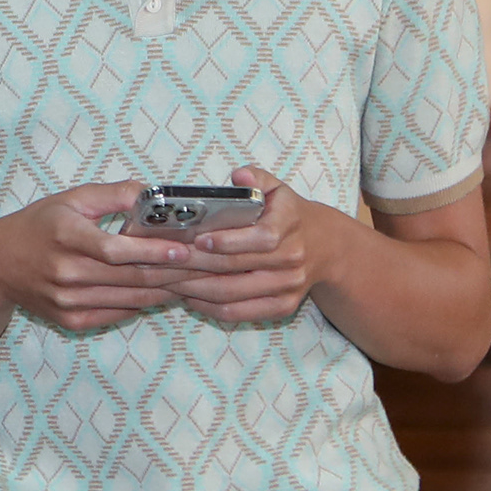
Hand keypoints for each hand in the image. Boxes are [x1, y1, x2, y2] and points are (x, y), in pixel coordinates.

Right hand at [0, 182, 201, 332]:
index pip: (116, 250)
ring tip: (195, 280)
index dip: (152, 251)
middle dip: (173, 273)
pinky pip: (117, 314)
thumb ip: (113, 195)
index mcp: (66, 236)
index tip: (184, 249)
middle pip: (131, 278)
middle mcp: (66, 272)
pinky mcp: (71, 319)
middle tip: (206, 266)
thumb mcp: (70, 199)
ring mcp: (68, 300)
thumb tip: (154, 194)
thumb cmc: (37, 226)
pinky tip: (164, 293)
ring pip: (130, 300)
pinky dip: (143, 304)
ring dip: (166, 291)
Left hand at [171, 166, 323, 326]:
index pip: (260, 238)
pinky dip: (210, 307)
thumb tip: (239, 177)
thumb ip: (256, 178)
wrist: (325, 246)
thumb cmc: (287, 214)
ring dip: (196, 288)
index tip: (198, 240)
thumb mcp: (276, 188)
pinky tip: (188, 295)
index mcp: (290, 226)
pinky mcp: (282, 307)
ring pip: (233, 294)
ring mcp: (288, 287)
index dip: (228, 241)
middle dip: (196, 265)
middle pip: (237, 268)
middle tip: (164, 260)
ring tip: (167, 279)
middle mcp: (292, 259)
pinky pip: (240, 313)